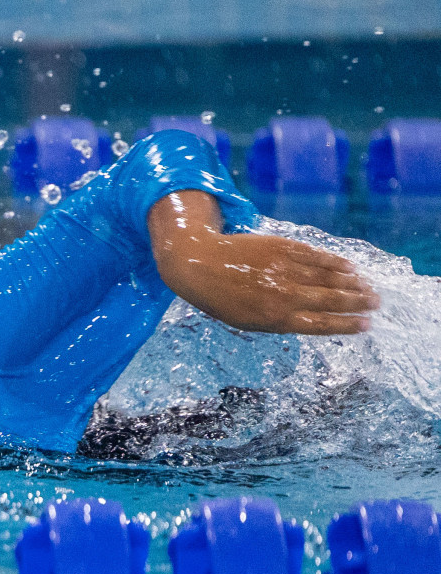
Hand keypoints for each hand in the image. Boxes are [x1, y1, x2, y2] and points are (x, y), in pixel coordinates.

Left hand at [148, 191, 379, 334]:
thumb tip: (313, 320)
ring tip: (369, 287)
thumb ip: (280, 321)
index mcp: (276, 318)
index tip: (367, 325)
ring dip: (353, 283)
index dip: (347, 325)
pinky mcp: (281, 248)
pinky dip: (335, 262)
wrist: (197, 263)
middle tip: (376, 303)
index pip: (322, 324)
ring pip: (328, 277)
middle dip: (358, 302)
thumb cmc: (221, 298)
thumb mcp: (247, 321)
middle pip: (332, 300)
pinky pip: (315, 256)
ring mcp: (284, 270)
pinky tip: (349, 267)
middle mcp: (284, 295)